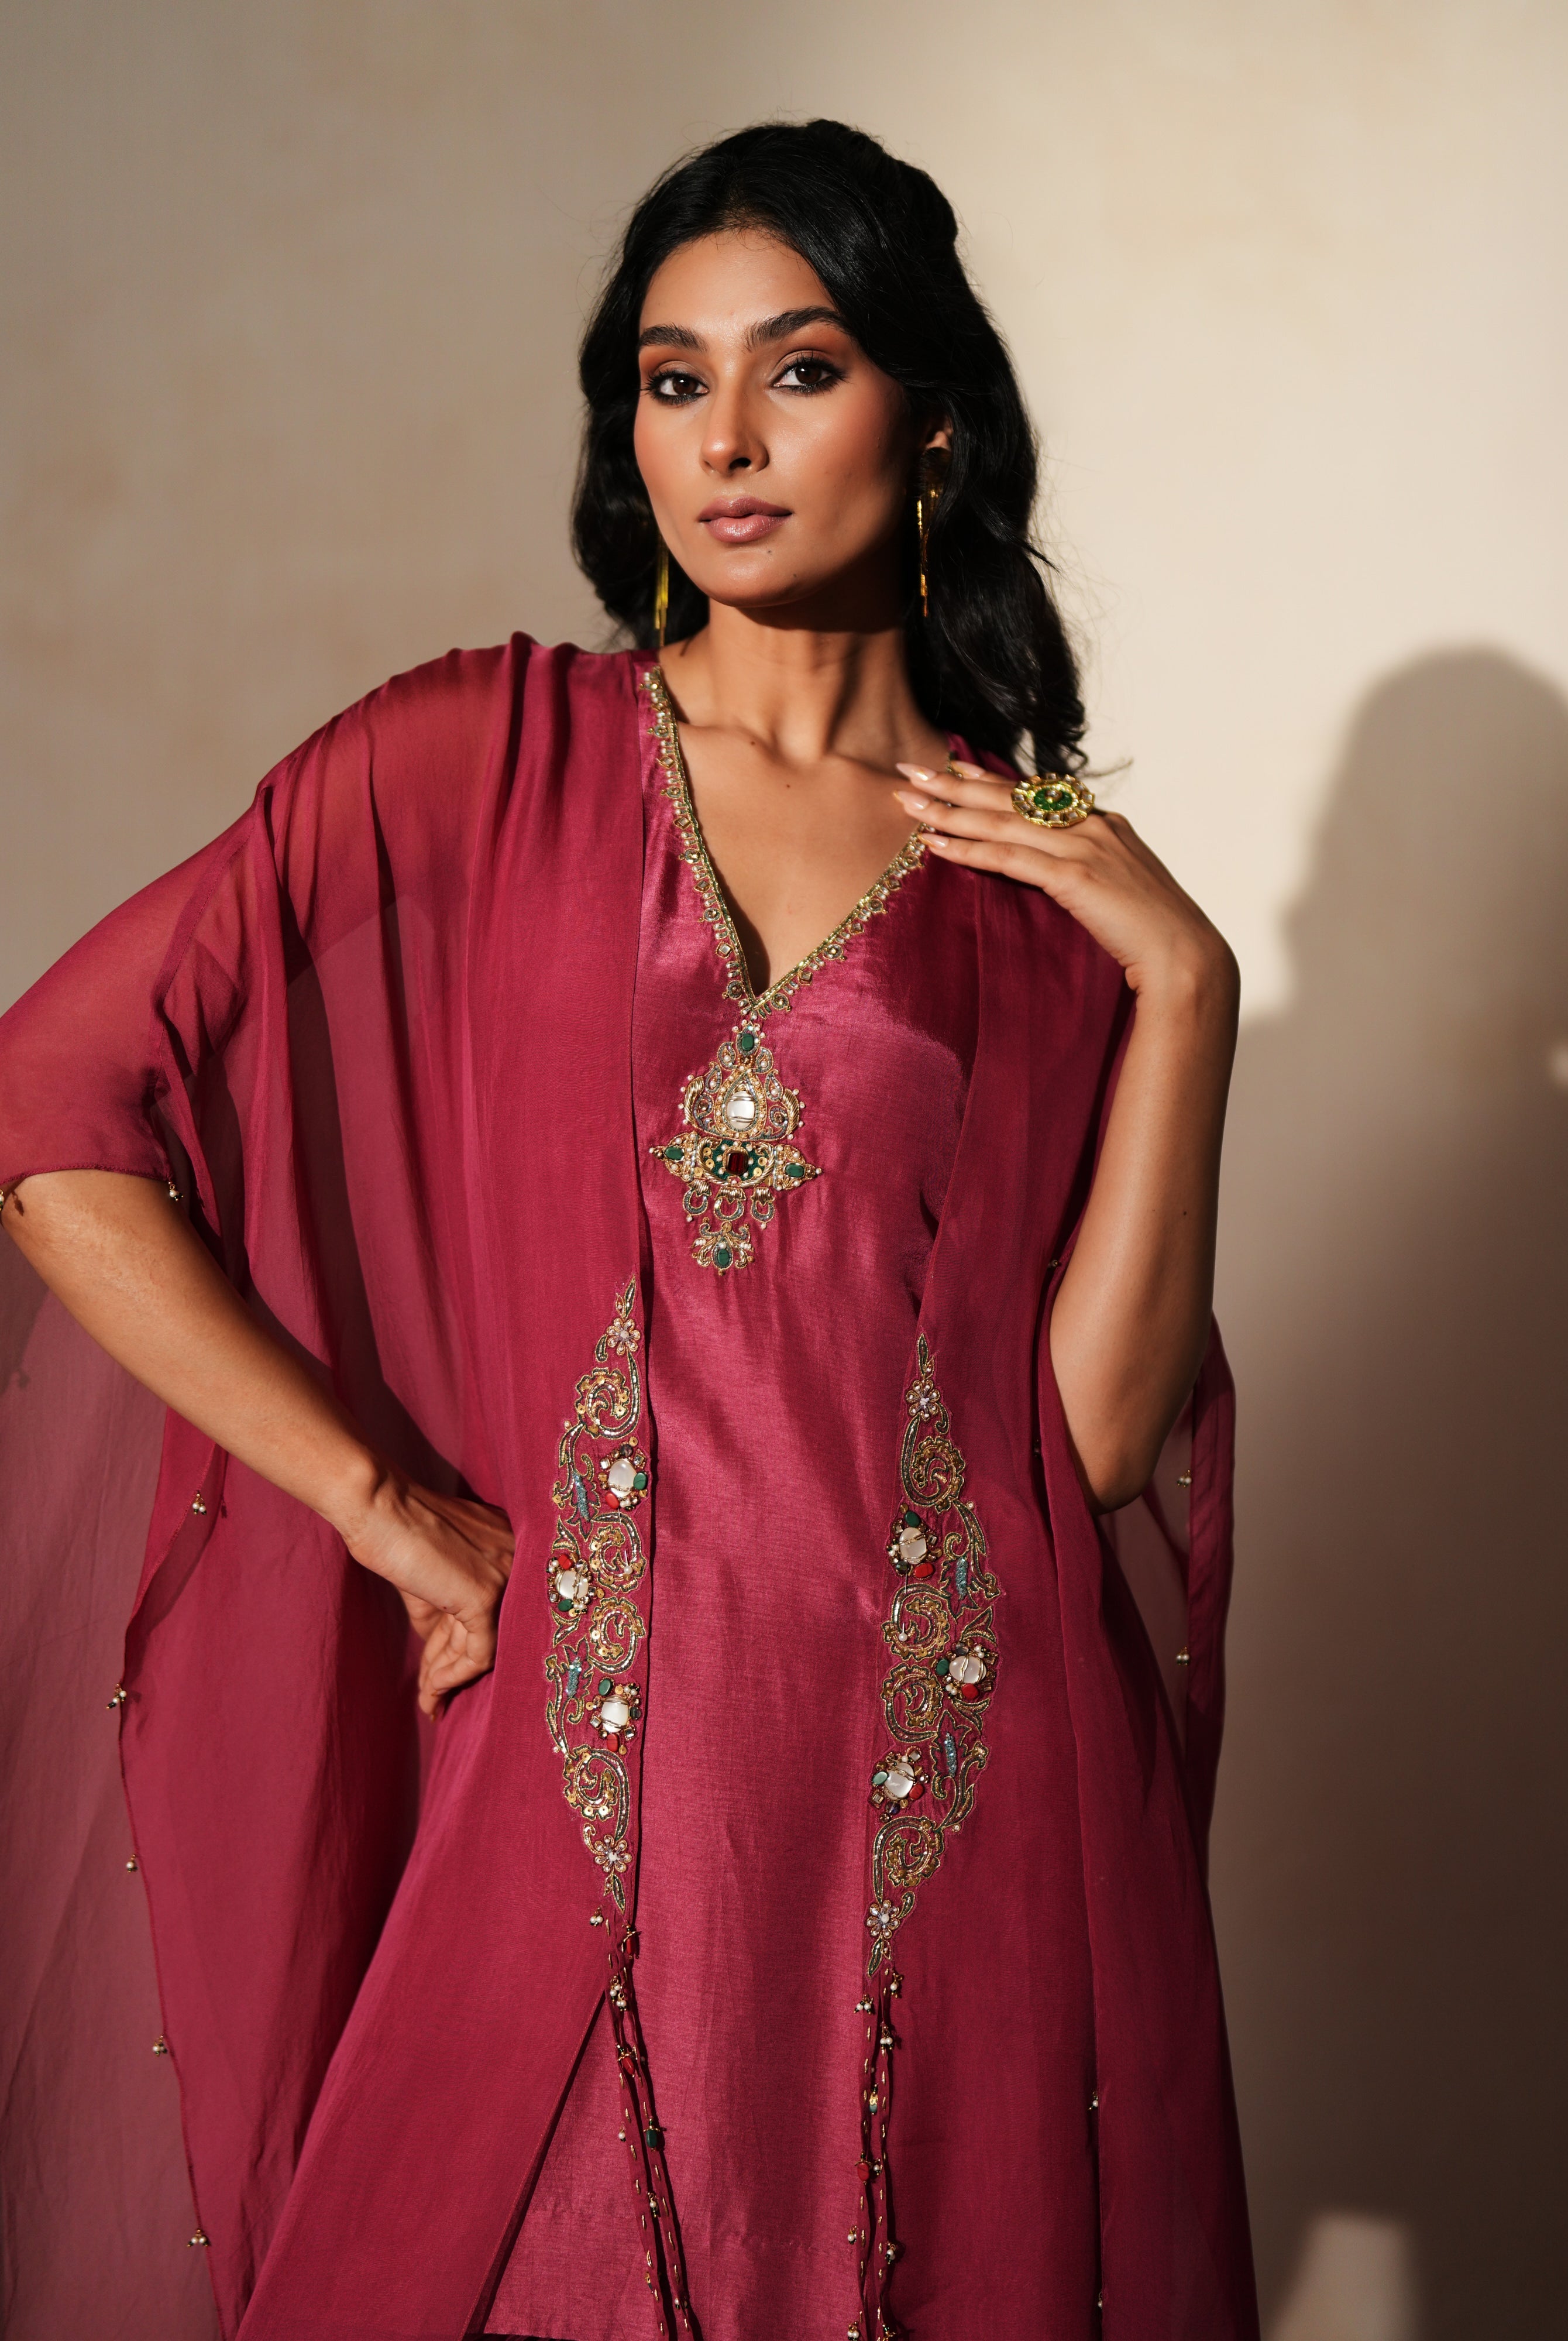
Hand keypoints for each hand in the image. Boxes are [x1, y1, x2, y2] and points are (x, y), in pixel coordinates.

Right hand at [334, 1471, 515, 1718]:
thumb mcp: (429, 1581)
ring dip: (450, 1679)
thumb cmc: (394, 1533)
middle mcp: (518, 1558)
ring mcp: (505, 1576)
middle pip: (492, 1629)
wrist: (376, 1506)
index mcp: (509, 1546)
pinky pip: (477, 1654)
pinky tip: (430, 1690)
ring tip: (429, 1701)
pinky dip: (451, 1677)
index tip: (446, 1676)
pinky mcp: (484, 1595)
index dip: (467, 1645)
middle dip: (458, 1667)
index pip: (495, 1609)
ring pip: (486, 1646)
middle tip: (437, 1698)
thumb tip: (443, 1661)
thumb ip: (445, 1614)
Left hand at [894, 762, 1233, 1002]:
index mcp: (1104, 823)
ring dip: (950, 810)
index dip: (990, 779)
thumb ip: (1086, 871)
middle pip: (1011, 798)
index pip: (1036, 794)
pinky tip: (935, 844)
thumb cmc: (1151, 934)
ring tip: (908, 801)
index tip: (953, 766)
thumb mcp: (1117, 889)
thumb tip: (1053, 873)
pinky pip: (1009, 858)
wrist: (1185, 958)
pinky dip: (969, 849)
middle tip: (911, 770)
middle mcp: (1093, 825)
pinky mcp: (1075, 876)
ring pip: (1003, 821)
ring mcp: (1085, 847)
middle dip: (955, 783)